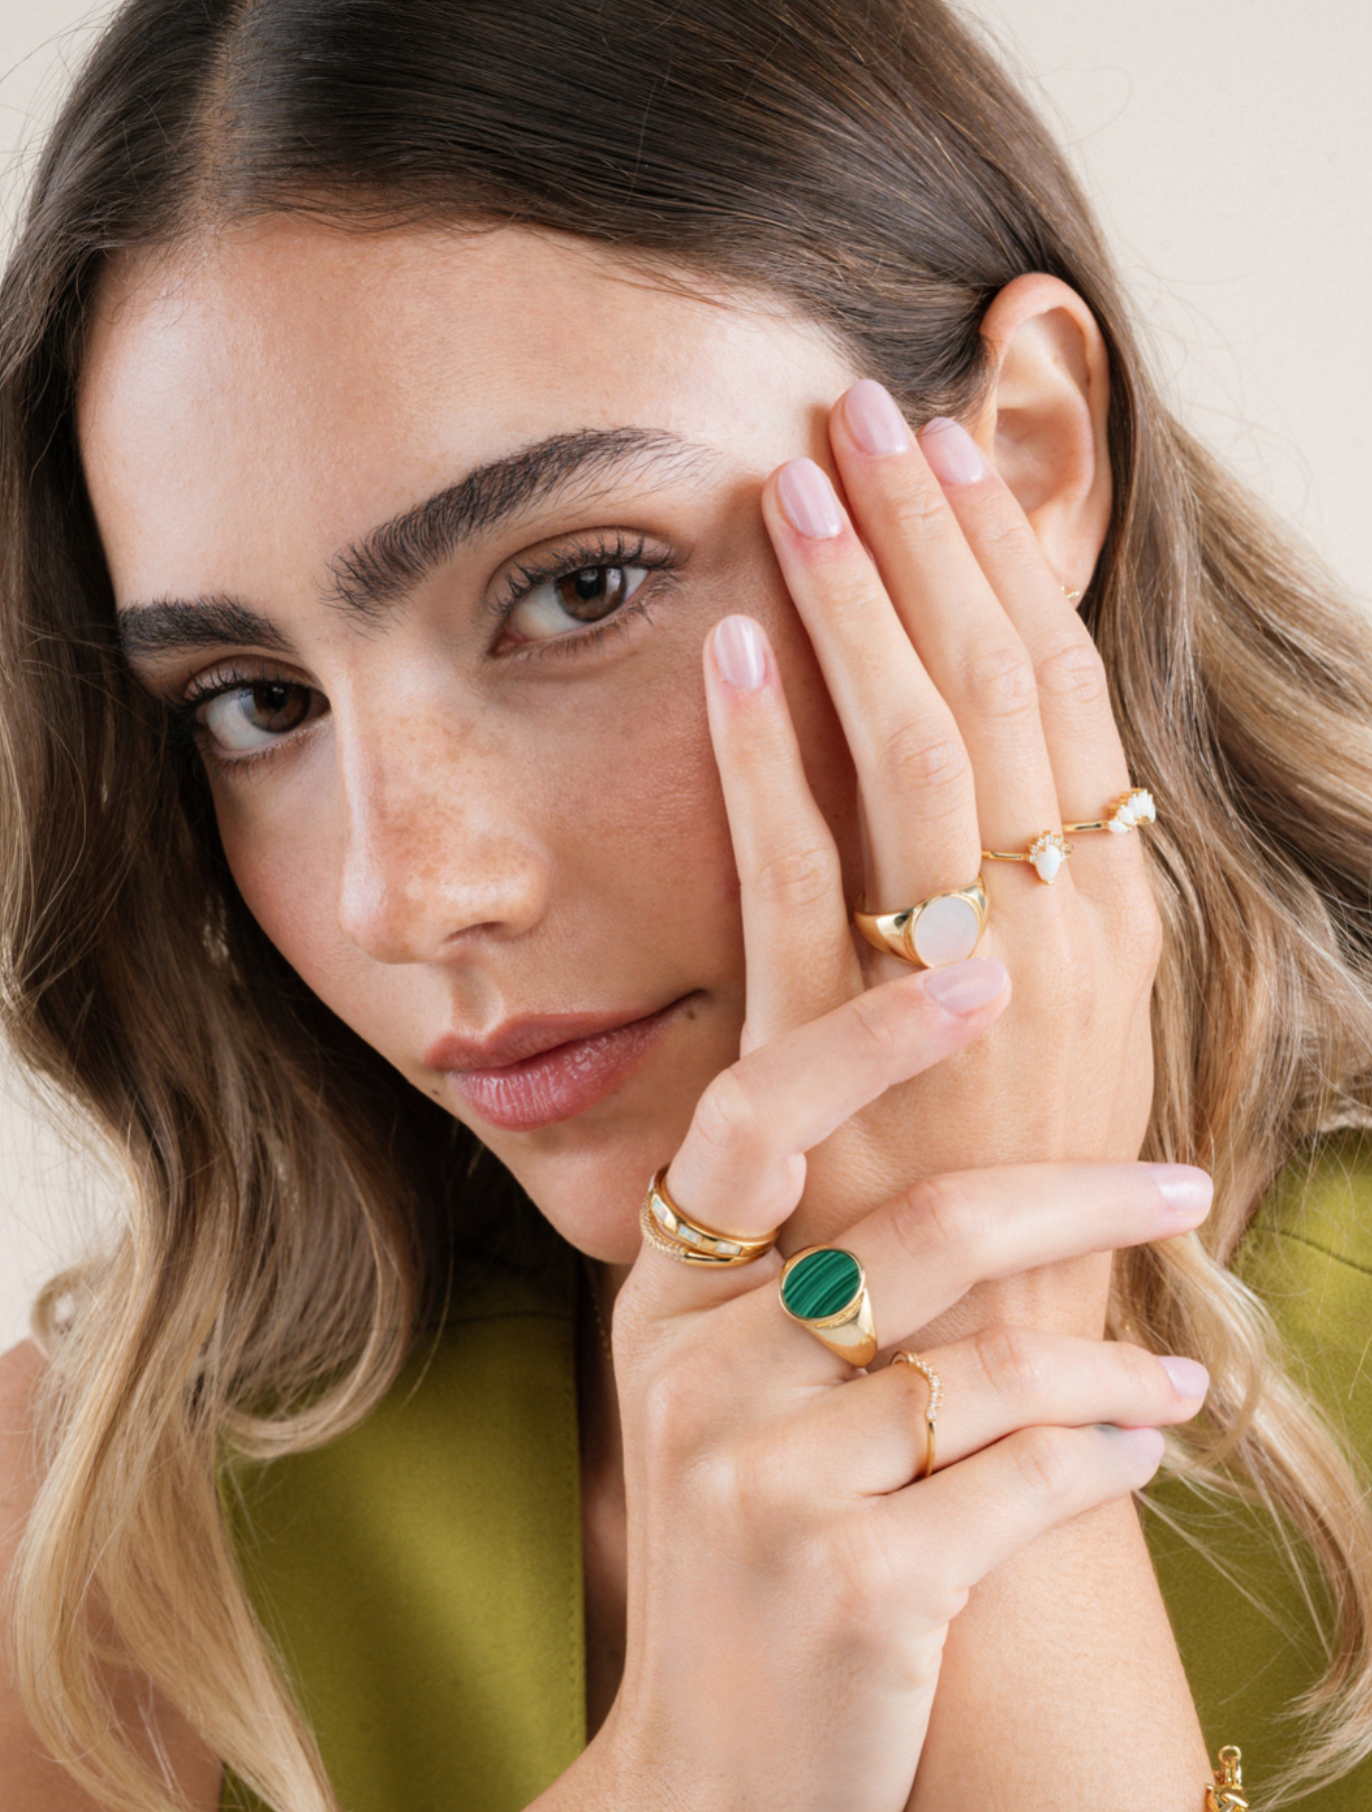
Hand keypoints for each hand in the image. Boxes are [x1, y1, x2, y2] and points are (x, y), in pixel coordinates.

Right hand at [596, 971, 1210, 1811]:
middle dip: (1082, 1198)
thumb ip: (788, 1287)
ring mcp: (764, 1483)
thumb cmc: (740, 1577)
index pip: (754, 1118)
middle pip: (927, 1226)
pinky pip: (1025, 1482)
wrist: (700, 1797)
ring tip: (1177, 1384)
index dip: (869, 1033)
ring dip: (1118, 1366)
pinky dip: (1102, 1464)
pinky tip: (1133, 1462)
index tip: (985, 972)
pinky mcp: (850, 1585)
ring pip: (996, 1364)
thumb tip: (947, 1162)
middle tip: (1181, 1185)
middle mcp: (694, 1375)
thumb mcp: (718, 1413)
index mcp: (664, 1308)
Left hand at [703, 387, 1159, 1340]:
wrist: (1019, 1374)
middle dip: (943, 535)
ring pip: (930, 745)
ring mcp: (972, 982)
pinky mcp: (866, 1049)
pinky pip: (817, 870)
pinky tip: (733, 648)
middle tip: (877, 402)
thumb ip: (1028, 903)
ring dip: (870, 598)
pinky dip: (775, 752)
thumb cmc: (1030, 1202)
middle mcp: (1064, 925)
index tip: (958, 453)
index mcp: (1113, 911)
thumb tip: (990, 786)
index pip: (1066, 692)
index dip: (1011, 563)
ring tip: (812, 469)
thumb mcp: (1063, 1031)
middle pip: (1007, 684)